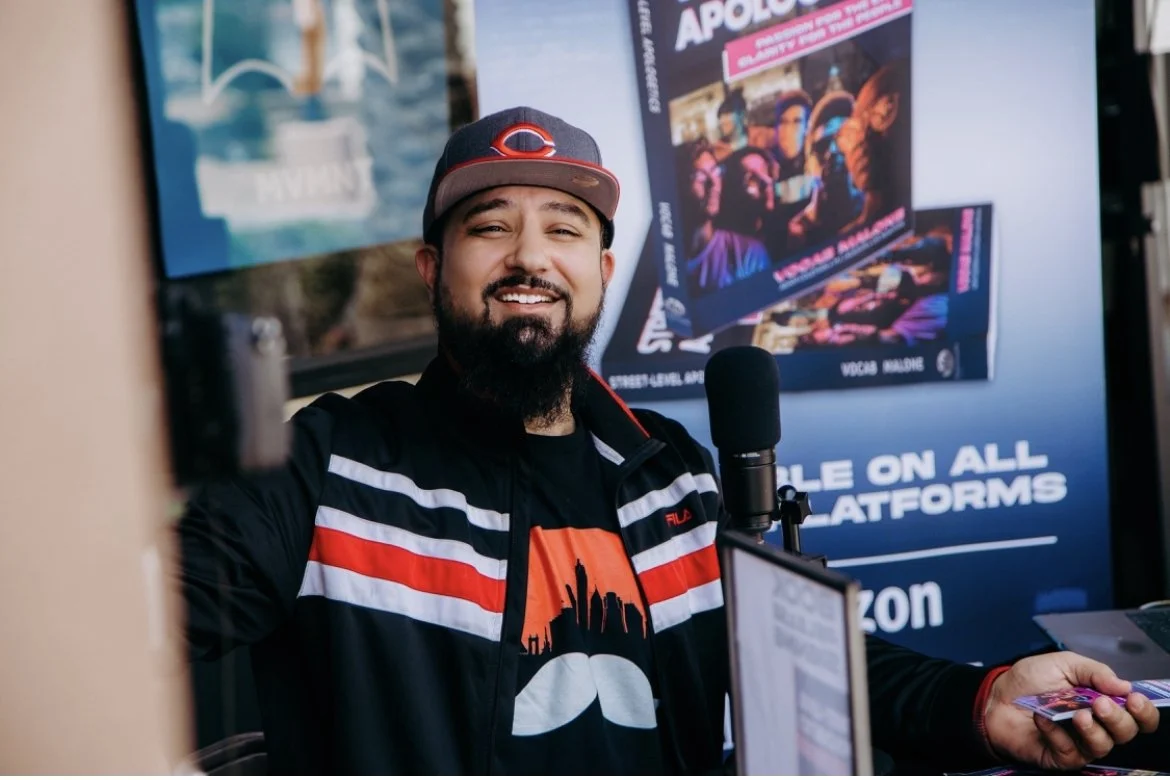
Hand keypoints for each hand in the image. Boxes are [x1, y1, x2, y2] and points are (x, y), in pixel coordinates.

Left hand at [983, 651, 1159, 770]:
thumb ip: (1094, 672)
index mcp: (1103, 702)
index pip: (1137, 715)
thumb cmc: (1030, 680)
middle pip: (1126, 733)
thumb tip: (1124, 685)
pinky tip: (1043, 718)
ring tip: (1078, 714)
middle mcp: (1097, 725)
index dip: (1143, 711)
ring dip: (1093, 730)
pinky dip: (1057, 733)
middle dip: (1118, 719)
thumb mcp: (1063, 664)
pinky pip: (1069, 752)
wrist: (996, 695)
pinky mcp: (1059, 756)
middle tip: (1101, 704)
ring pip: (1102, 746)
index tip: (1134, 699)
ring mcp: (1078, 743)